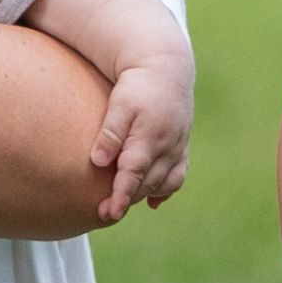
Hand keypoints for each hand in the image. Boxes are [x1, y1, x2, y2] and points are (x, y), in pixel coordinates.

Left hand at [88, 48, 197, 221]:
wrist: (167, 69)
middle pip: (147, 183)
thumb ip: (110, 133)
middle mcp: (166, 147)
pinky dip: (165, 191)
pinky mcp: (182, 147)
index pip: (133, 174)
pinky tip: (153, 201)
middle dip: (128, 200)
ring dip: (144, 195)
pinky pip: (177, 177)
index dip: (122, 195)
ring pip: (163, 183)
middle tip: (104, 213)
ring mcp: (177, 148)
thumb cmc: (138, 86)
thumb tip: (99, 161)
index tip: (111, 212)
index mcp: (149, 137)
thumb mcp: (120, 104)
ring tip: (123, 203)